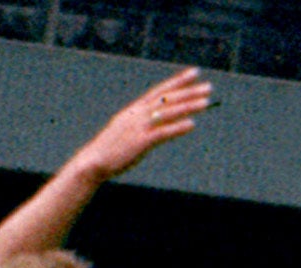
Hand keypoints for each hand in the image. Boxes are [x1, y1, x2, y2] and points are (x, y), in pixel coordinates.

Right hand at [73, 67, 211, 180]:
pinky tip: (192, 125)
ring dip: (188, 106)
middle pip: (168, 99)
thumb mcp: (125, 131)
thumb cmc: (109, 150)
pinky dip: (177, 128)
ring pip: (168, 113)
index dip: (178, 81)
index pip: (160, 90)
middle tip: (209, 86)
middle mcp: (137, 114)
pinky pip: (162, 133)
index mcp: (134, 110)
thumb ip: (141, 125)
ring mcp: (138, 127)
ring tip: (206, 102)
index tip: (195, 72)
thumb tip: (154, 123)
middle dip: (189, 92)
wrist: (92, 162)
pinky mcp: (139, 142)